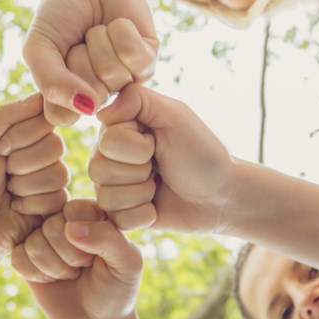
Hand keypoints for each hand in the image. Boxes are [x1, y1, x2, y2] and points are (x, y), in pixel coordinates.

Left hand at [0, 94, 68, 270]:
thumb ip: (6, 117)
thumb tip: (41, 92)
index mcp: (20, 134)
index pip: (43, 117)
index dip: (21, 135)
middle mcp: (38, 153)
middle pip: (54, 144)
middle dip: (21, 163)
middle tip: (1, 174)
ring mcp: (48, 179)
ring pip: (58, 171)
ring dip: (25, 185)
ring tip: (7, 193)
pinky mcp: (55, 205)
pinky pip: (58, 196)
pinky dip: (30, 203)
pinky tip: (16, 208)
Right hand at [12, 199, 142, 318]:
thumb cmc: (117, 289)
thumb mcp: (127, 264)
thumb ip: (109, 239)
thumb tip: (71, 228)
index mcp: (91, 213)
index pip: (74, 209)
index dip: (85, 237)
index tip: (98, 255)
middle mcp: (63, 220)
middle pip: (51, 226)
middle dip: (69, 257)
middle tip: (82, 268)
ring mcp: (41, 238)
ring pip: (32, 243)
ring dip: (54, 268)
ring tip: (69, 275)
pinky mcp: (24, 257)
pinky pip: (17, 258)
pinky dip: (35, 275)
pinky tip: (50, 280)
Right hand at [23, 0, 157, 124]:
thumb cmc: (60, 13)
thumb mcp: (39, 48)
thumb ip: (50, 82)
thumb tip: (88, 107)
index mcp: (71, 98)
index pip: (63, 115)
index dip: (56, 82)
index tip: (55, 56)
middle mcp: (100, 94)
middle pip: (91, 97)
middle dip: (79, 58)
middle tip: (79, 40)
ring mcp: (126, 80)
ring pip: (113, 75)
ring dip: (99, 41)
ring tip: (96, 30)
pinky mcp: (147, 60)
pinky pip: (135, 57)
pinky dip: (121, 32)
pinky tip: (117, 25)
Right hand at [91, 84, 235, 232]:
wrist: (220, 195)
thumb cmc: (201, 152)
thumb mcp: (175, 115)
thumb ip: (137, 99)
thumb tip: (99, 110)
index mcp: (118, 127)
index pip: (107, 140)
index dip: (138, 146)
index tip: (158, 141)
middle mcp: (107, 154)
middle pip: (99, 169)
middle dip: (140, 170)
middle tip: (160, 165)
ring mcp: (111, 184)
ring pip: (107, 196)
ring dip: (142, 193)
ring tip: (159, 183)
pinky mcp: (118, 213)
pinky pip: (116, 219)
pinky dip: (143, 214)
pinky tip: (156, 204)